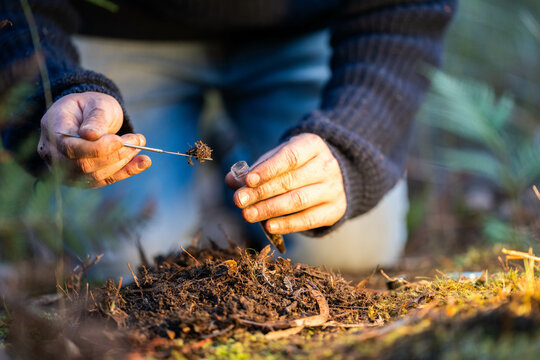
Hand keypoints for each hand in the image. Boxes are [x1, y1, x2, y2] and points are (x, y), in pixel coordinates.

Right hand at [37, 92, 150, 187]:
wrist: (89, 116)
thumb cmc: (91, 106)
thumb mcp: (96, 103)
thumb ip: (95, 118)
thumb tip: (90, 135)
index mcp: (53, 128)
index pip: (69, 147)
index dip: (95, 148)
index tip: (119, 141)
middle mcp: (53, 153)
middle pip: (83, 165)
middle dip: (115, 155)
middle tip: (138, 140)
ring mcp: (66, 169)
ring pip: (95, 175)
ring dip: (123, 162)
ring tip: (140, 144)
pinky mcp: (82, 178)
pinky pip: (105, 180)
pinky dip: (126, 172)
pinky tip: (143, 162)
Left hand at [225, 133, 346, 233]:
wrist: (328, 177)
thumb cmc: (295, 166)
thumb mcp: (276, 159)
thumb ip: (254, 170)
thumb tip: (232, 180)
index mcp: (312, 145)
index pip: (290, 157)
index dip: (268, 169)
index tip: (247, 180)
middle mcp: (327, 165)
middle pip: (291, 180)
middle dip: (261, 192)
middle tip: (239, 201)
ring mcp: (333, 188)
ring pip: (299, 200)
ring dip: (270, 209)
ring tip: (248, 215)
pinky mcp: (335, 209)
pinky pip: (309, 220)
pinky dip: (287, 224)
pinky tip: (268, 226)